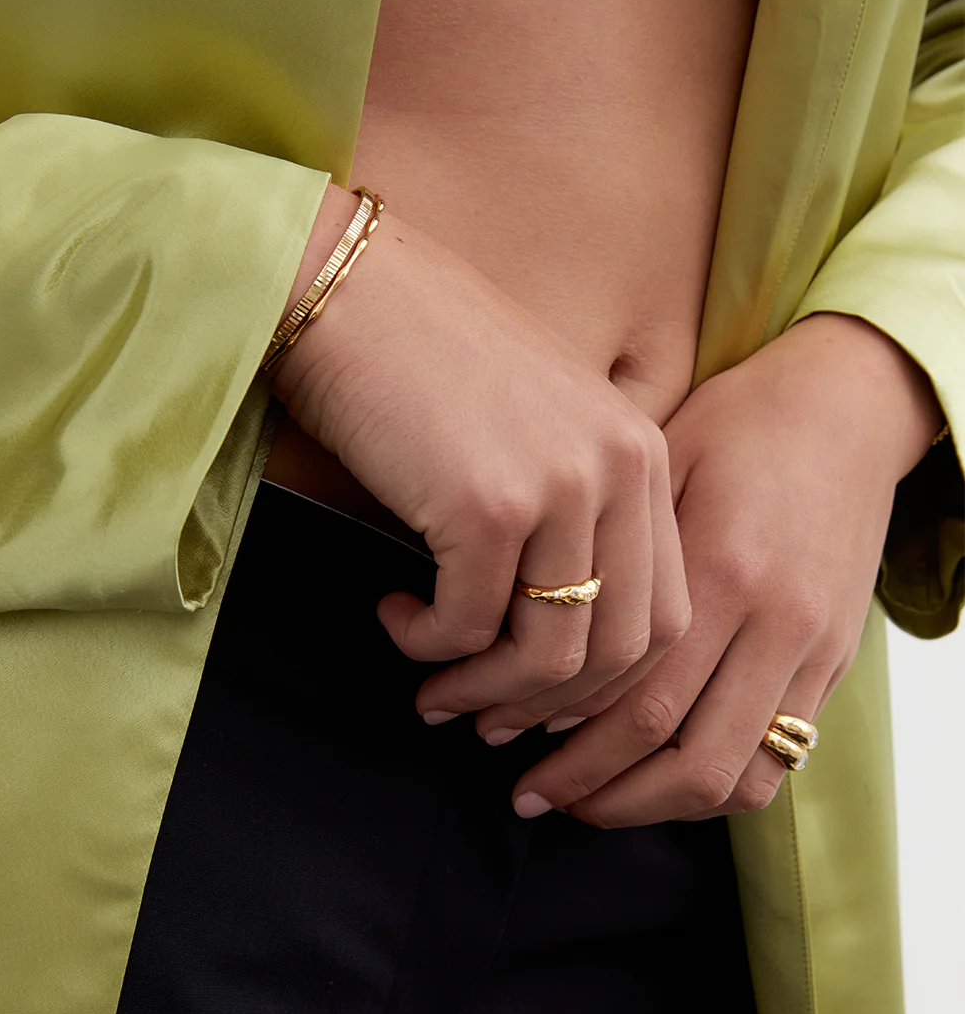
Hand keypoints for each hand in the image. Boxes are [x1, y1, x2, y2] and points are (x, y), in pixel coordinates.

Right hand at [272, 187, 689, 716]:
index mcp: (642, 455)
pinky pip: (468, 625)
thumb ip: (570, 522)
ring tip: (432, 685)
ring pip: (550, 654)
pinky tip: (393, 613)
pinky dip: (427, 642)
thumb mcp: (536, 434)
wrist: (349, 290)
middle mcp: (619, 469)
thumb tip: (549, 647)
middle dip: (549, 706)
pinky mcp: (486, 504)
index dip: (605, 683)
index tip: (545, 703)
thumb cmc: (428, 365)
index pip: (664, 616)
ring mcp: (558, 486)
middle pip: (620, 650)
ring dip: (485, 691)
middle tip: (487, 724)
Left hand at [506, 313, 944, 822]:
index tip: (495, 740)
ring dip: (653, 806)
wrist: (845, 404)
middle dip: (595, 792)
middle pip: (684, 759)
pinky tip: (656, 777)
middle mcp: (778, 624)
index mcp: (725, 570)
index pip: (639, 701)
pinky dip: (712, 789)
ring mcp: (814, 651)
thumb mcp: (661, 465)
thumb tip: (539, 646)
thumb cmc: (734, 424)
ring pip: (737, 780)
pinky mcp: (835, 663)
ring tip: (589, 798)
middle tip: (531, 793)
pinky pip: (779, 762)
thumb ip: (615, 558)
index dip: (562, 741)